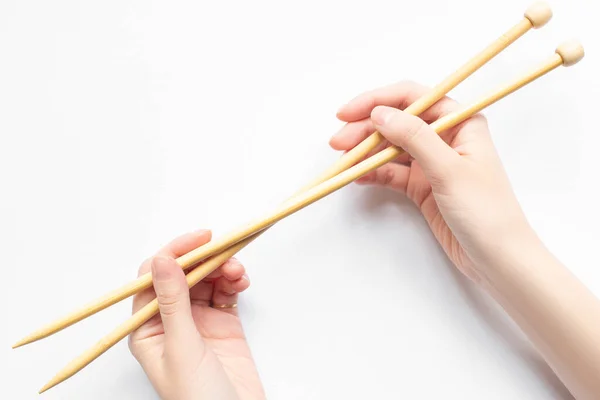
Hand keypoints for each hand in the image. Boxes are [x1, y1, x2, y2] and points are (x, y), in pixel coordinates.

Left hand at [128, 230, 265, 399]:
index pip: (154, 278)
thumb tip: (163, 261)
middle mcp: (170, 320)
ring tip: (238, 272)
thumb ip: (173, 302)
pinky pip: (225, 291)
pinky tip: (241, 281)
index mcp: (147, 328)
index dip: (175, 254)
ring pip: (207, 279)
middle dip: (205, 260)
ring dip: (223, 268)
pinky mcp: (222, 323)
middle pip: (184, 274)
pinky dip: (234, 282)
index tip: (199, 240)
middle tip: (226, 251)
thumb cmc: (198, 398)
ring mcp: (198, 321)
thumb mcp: (182, 347)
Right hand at [330, 81, 533, 282]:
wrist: (498, 258)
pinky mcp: (423, 186)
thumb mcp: (449, 170)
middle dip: (366, 130)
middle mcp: (445, 137)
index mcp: (461, 121)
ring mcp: (432, 162)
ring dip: (366, 153)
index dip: (378, 101)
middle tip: (338, 143)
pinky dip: (374, 173)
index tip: (348, 113)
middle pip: (397, 122)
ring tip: (343, 162)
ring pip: (391, 148)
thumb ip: (414, 138)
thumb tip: (379, 114)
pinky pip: (392, 172)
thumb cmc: (486, 211)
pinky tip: (357, 176)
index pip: (413, 98)